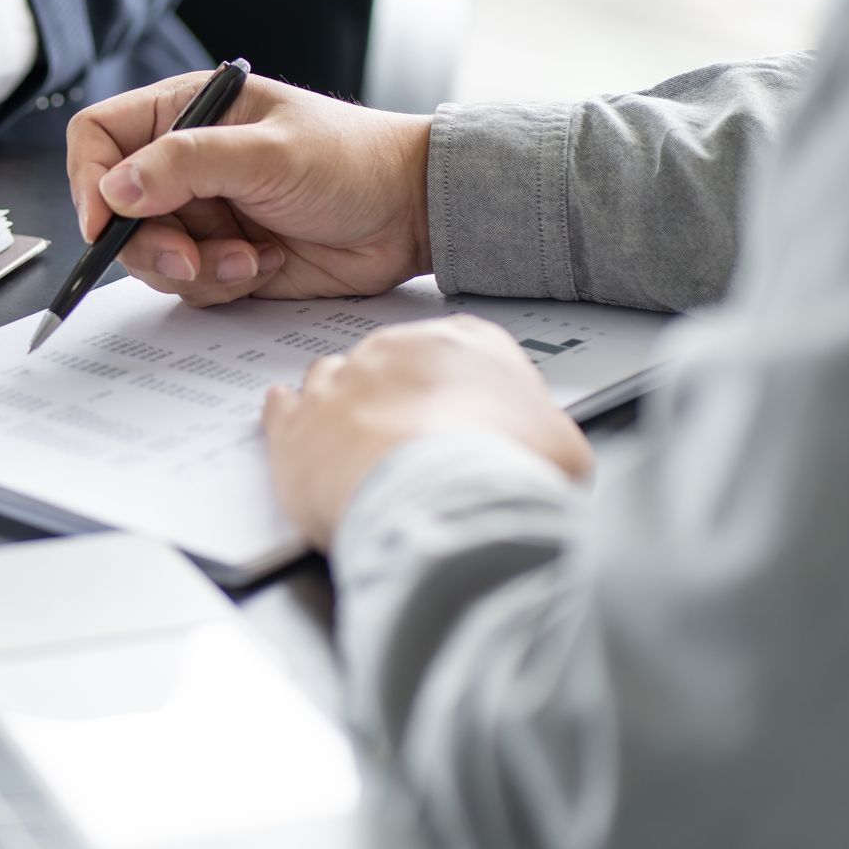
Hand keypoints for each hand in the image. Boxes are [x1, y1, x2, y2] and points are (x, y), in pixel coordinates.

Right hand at [65, 72, 434, 305]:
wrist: (409, 215)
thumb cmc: (351, 160)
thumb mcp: (268, 153)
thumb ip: (187, 163)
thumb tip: (116, 188)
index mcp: (185, 113)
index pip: (99, 137)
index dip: (89, 180)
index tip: (104, 221)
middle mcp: (183, 164)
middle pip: (115, 211)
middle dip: (149, 244)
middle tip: (191, 258)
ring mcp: (201, 213)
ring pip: (149, 256)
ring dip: (194, 268)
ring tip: (251, 258)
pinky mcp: (221, 257)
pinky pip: (189, 285)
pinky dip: (222, 283)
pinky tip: (266, 264)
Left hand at [262, 316, 594, 543]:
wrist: (441, 505)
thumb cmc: (504, 473)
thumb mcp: (564, 452)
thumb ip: (547, 439)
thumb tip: (550, 457)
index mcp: (466, 343)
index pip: (457, 350)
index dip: (455, 388)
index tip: (457, 413)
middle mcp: (395, 350)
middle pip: (389, 364)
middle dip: (396, 399)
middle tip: (410, 441)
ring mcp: (340, 383)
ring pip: (332, 380)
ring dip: (342, 408)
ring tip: (355, 444)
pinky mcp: (296, 426)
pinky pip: (284, 410)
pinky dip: (290, 420)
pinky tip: (300, 434)